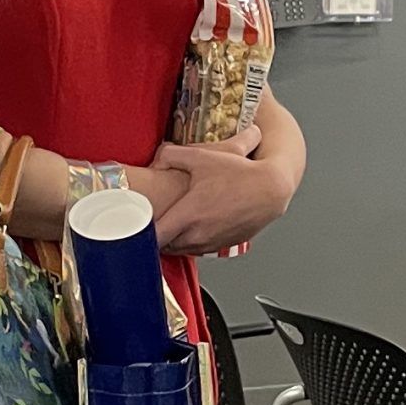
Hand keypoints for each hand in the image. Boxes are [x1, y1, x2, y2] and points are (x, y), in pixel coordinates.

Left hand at [152, 137, 293, 252]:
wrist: (271, 190)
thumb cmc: (239, 174)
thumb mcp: (201, 156)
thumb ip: (172, 155)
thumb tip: (156, 159)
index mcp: (187, 215)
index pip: (152, 237)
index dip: (140, 233)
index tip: (135, 227)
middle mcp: (197, 234)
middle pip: (163, 246)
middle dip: (156, 236)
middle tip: (151, 223)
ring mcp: (210, 243)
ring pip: (181, 250)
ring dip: (174, 240)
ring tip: (171, 224)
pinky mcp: (222, 246)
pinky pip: (199, 249)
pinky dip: (191, 241)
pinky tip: (193, 225)